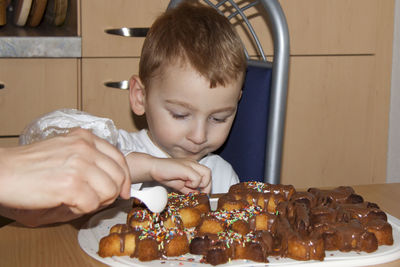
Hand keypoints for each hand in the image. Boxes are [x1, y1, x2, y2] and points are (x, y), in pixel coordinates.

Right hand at [0, 128, 130, 222]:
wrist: (2, 171)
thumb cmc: (29, 165)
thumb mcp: (64, 149)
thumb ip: (89, 159)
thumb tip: (114, 182)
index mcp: (85, 138)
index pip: (119, 158)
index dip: (124, 178)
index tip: (122, 190)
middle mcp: (85, 148)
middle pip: (118, 176)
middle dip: (112, 193)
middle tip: (98, 200)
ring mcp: (79, 165)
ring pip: (109, 191)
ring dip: (97, 202)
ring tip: (79, 202)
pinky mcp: (71, 185)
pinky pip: (91, 205)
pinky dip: (81, 210)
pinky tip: (67, 204)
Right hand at [126, 152, 210, 193]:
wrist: (153, 168)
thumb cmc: (165, 175)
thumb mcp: (180, 185)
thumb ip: (189, 189)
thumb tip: (197, 195)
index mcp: (192, 167)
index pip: (206, 175)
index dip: (207, 186)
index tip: (202, 194)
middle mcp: (193, 164)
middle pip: (209, 173)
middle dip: (207, 186)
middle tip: (199, 193)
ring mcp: (190, 164)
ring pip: (206, 174)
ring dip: (200, 184)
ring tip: (189, 186)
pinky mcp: (186, 168)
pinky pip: (197, 178)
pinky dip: (193, 184)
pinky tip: (184, 183)